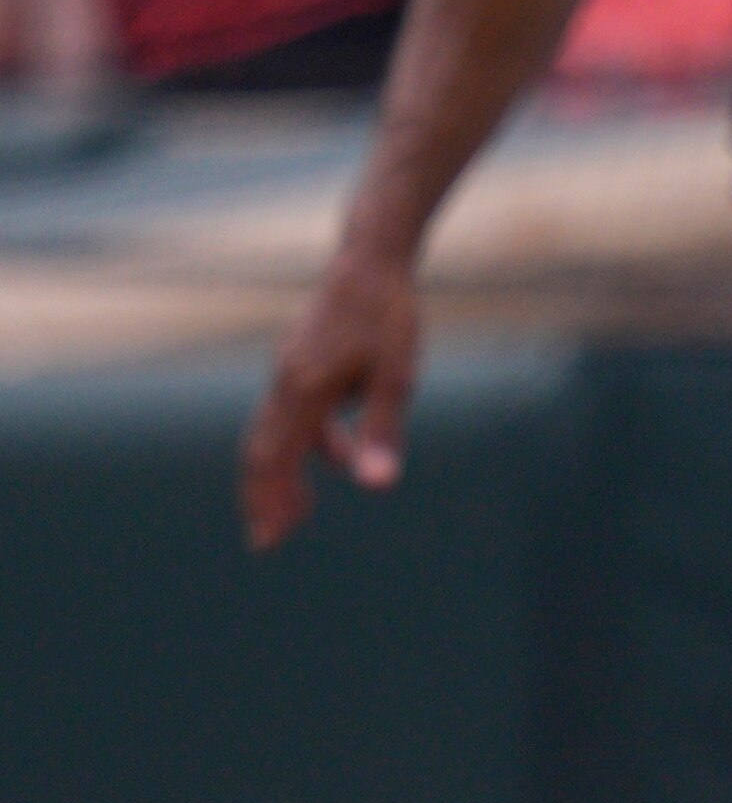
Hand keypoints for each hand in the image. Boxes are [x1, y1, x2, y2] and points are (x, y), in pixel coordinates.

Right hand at [244, 238, 420, 547]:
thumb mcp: (396, 377)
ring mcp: (290, 371)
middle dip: (265, 497)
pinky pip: (299, 415)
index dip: (268, 501)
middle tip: (268, 540)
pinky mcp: (301, 364)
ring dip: (290, 474)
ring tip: (303, 510)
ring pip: (279, 435)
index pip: (275, 459)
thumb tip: (376, 487)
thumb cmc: (387, 317)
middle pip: (264, 451)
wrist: (370, 262)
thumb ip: (383, 433)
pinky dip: (314, 443)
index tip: (267, 539)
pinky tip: (341, 459)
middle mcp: (286, 382)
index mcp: (303, 389)